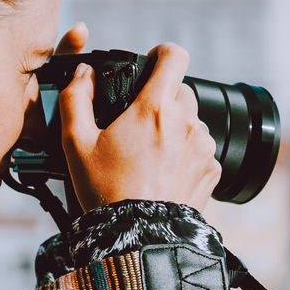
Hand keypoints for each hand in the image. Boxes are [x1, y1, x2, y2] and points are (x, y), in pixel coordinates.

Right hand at [59, 42, 220, 212]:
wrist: (139, 237)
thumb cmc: (106, 191)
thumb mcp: (76, 144)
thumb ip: (76, 99)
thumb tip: (84, 74)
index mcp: (154, 108)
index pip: (174, 55)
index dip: (162, 53)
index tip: (152, 62)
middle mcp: (186, 122)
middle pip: (181, 90)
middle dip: (162, 98)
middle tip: (138, 123)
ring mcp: (204, 146)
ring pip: (192, 120)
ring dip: (175, 127)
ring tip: (150, 154)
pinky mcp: (213, 169)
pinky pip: (201, 148)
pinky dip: (186, 153)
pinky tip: (164, 172)